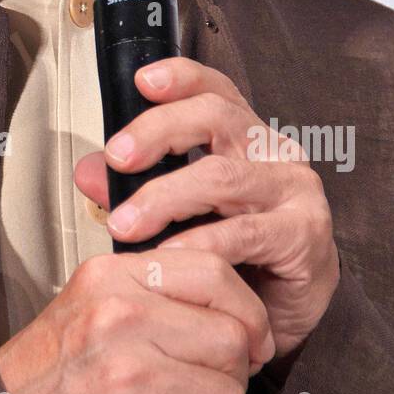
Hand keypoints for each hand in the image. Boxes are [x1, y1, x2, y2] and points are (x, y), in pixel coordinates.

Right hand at [0, 248, 273, 393]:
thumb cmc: (42, 378)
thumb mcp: (84, 304)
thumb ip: (144, 289)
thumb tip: (221, 296)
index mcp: (112, 279)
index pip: (212, 271)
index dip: (245, 309)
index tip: (248, 336)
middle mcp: (121, 318)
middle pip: (231, 338)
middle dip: (230, 376)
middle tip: (205, 392)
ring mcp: (129, 373)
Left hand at [74, 57, 339, 360]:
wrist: (281, 316)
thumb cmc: (235, 256)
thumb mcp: (179, 215)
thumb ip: (135, 189)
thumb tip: (88, 171)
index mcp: (245, 138)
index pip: (216, 90)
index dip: (181, 77)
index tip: (142, 81)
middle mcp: (275, 154)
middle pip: (216, 117)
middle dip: (158, 132)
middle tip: (117, 158)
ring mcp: (295, 191)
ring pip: (222, 176)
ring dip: (165, 197)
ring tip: (126, 223)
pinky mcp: (305, 235)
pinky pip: (244, 233)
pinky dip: (200, 243)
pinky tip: (170, 255)